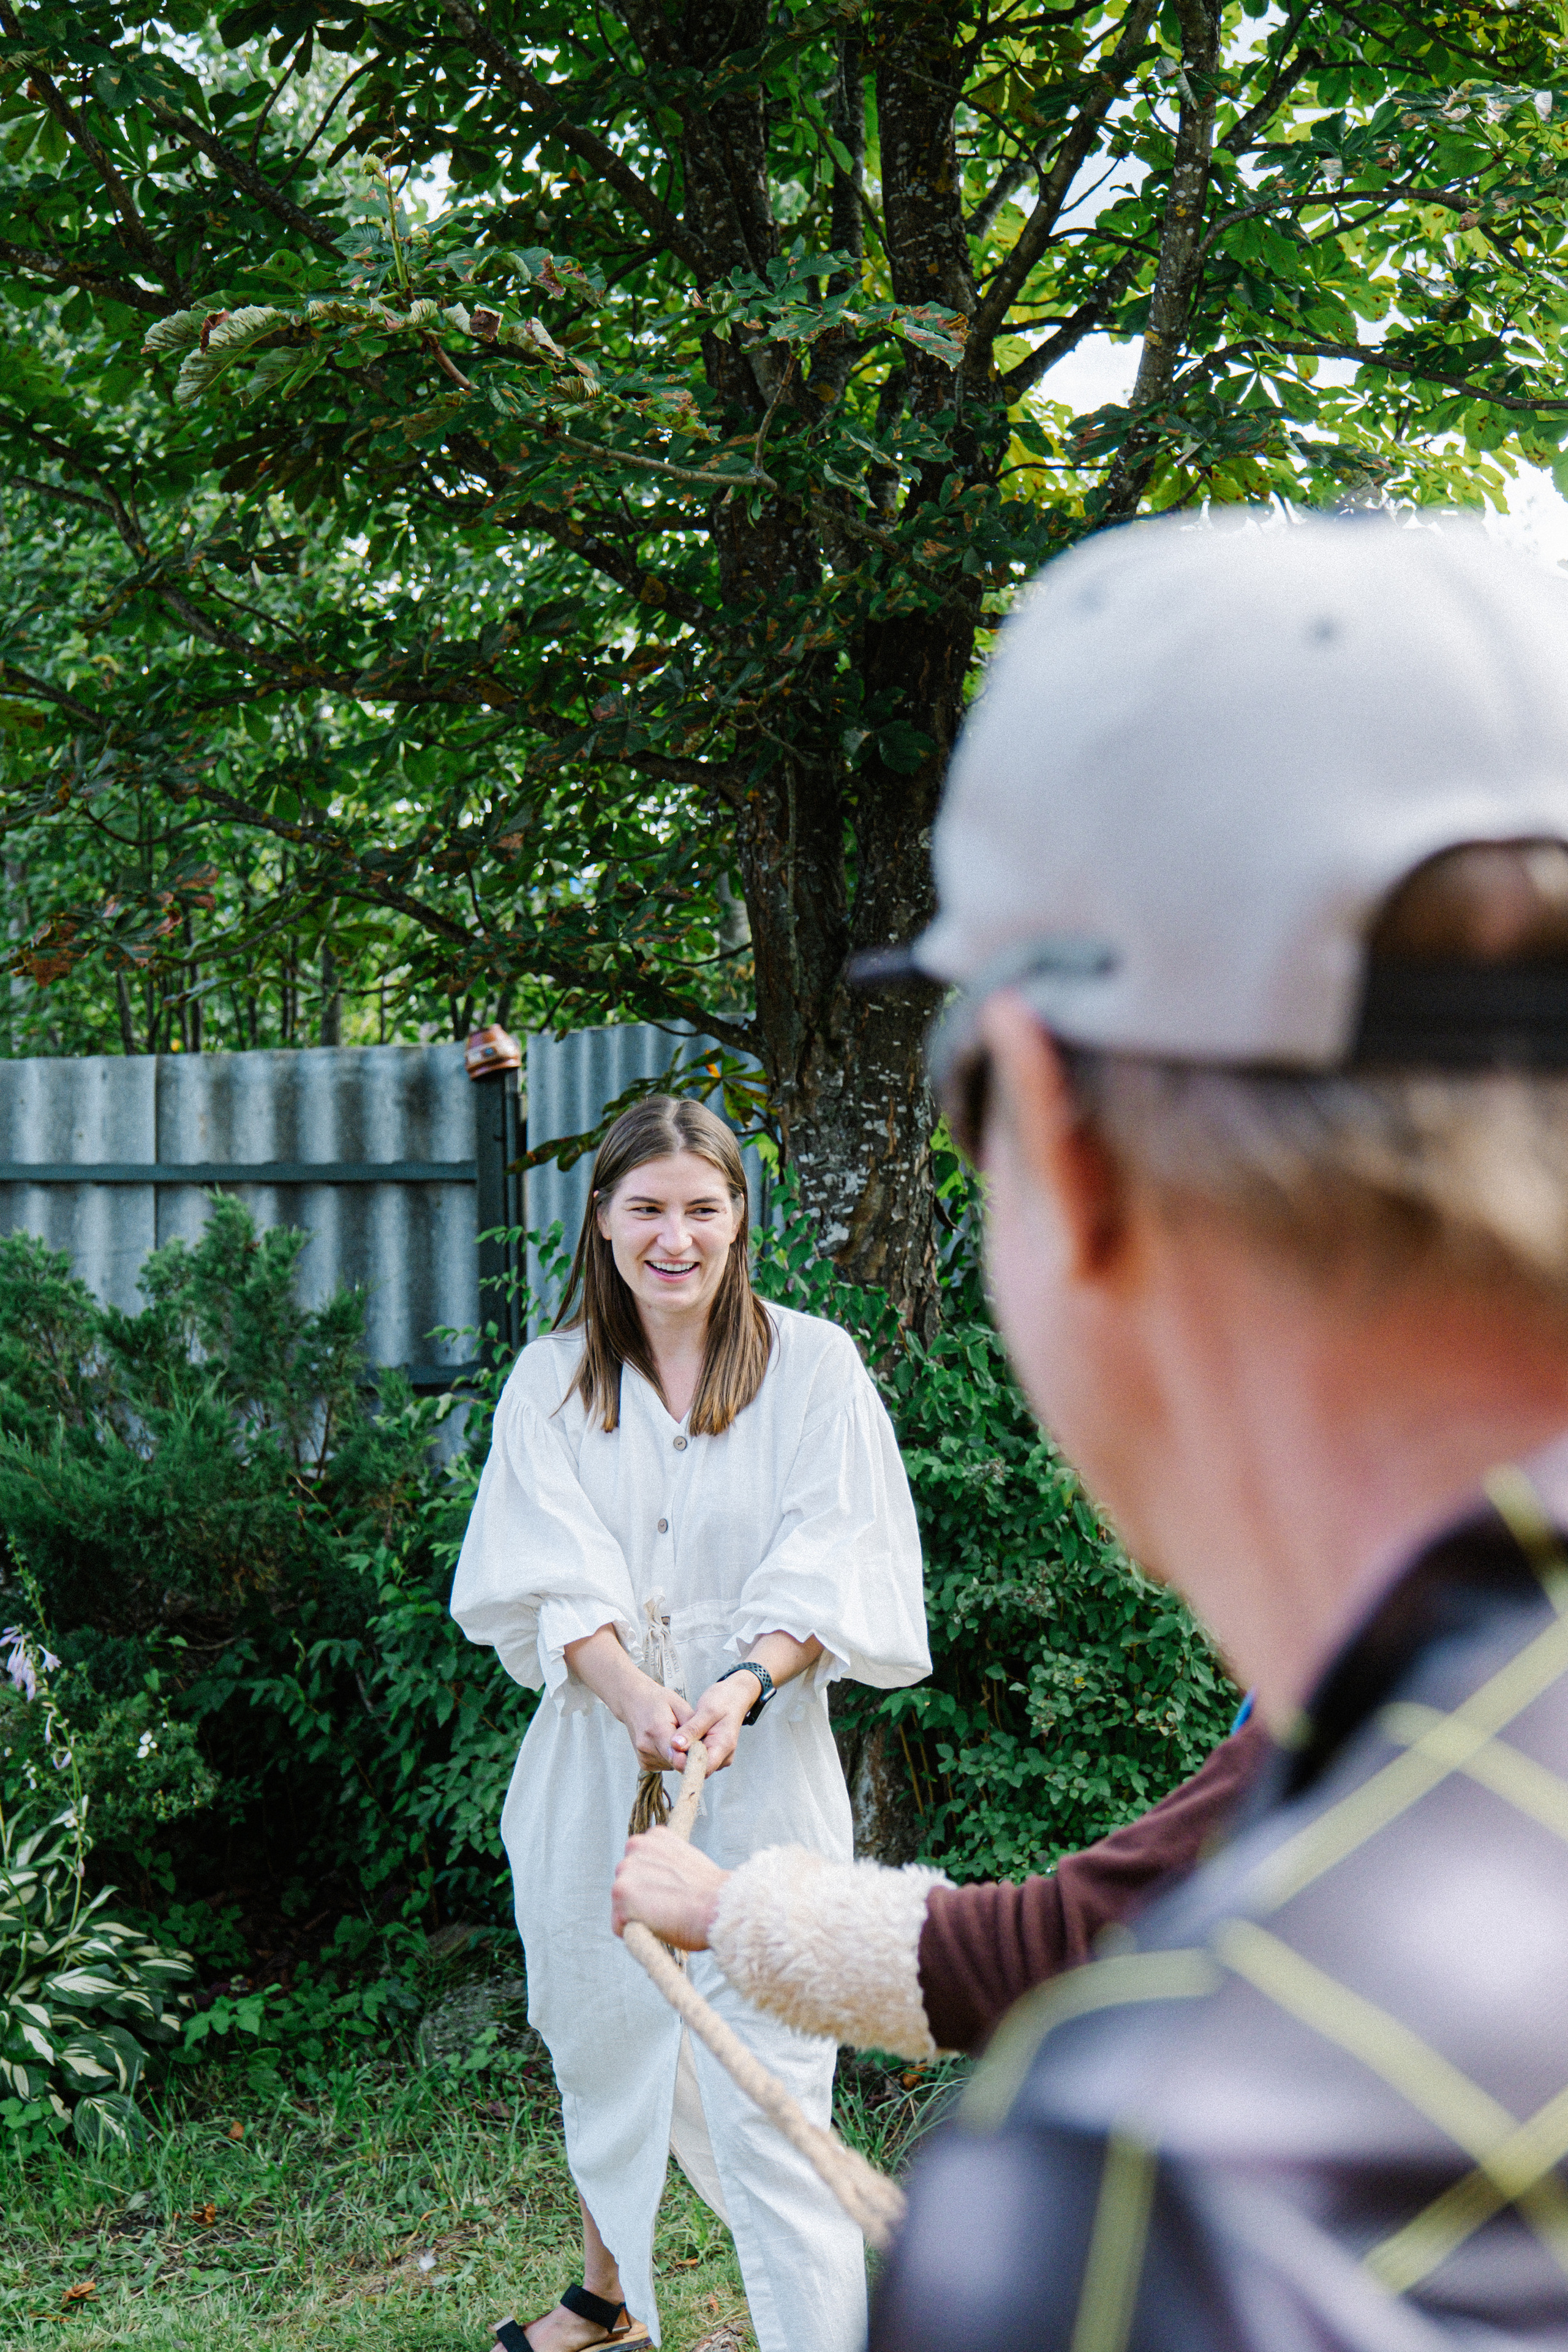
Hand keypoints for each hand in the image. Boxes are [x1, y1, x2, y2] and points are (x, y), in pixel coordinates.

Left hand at [612, 1827, 728, 1948]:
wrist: (717, 1905)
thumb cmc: (709, 1892)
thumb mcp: (688, 1862)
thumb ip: (666, 1864)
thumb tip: (658, 1879)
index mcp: (653, 1837)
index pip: (638, 1866)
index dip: (653, 1886)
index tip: (672, 1893)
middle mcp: (635, 1846)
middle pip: (626, 1883)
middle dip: (642, 1899)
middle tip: (669, 1907)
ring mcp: (626, 1868)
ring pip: (620, 1904)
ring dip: (636, 1916)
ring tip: (664, 1916)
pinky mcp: (621, 1892)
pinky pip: (618, 1924)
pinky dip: (632, 1932)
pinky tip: (655, 1927)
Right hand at [620, 1679, 694, 1771]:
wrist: (632, 1701)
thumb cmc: (659, 1700)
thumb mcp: (679, 1705)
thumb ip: (691, 1727)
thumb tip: (703, 1746)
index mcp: (657, 1731)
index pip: (677, 1758)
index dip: (693, 1759)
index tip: (703, 1754)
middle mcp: (647, 1747)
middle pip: (677, 1763)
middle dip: (688, 1754)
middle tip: (692, 1738)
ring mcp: (643, 1757)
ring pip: (673, 1766)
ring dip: (679, 1756)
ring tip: (676, 1737)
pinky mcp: (644, 1763)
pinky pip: (666, 1765)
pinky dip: (671, 1757)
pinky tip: (667, 1742)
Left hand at [672, 1671, 759, 1773]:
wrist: (735, 1696)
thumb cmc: (724, 1700)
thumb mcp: (707, 1710)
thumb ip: (692, 1729)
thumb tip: (676, 1746)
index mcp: (724, 1746)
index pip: (703, 1769)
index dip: (685, 1764)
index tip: (672, 1751)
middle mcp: (723, 1756)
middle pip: (697, 1768)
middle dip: (683, 1757)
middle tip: (675, 1737)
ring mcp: (718, 1756)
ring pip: (695, 1763)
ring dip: (685, 1752)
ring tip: (683, 1734)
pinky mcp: (712, 1753)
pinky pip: (696, 1757)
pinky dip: (689, 1749)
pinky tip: (687, 1736)